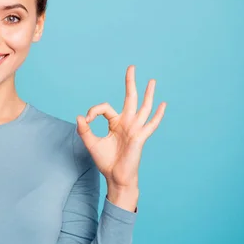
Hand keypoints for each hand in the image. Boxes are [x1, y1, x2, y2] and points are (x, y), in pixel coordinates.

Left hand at [76, 65, 166, 189]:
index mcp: (115, 123)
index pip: (105, 108)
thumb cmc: (106, 161)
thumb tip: (79, 116)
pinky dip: (157, 115)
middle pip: (130, 98)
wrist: (115, 177)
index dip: (94, 110)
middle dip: (130, 82)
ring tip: (152, 80)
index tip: (86, 119)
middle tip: (132, 67)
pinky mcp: (140, 137)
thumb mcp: (91, 143)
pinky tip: (163, 104)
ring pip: (143, 107)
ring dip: (148, 94)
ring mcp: (135, 129)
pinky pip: (150, 124)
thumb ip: (84, 130)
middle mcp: (127, 123)